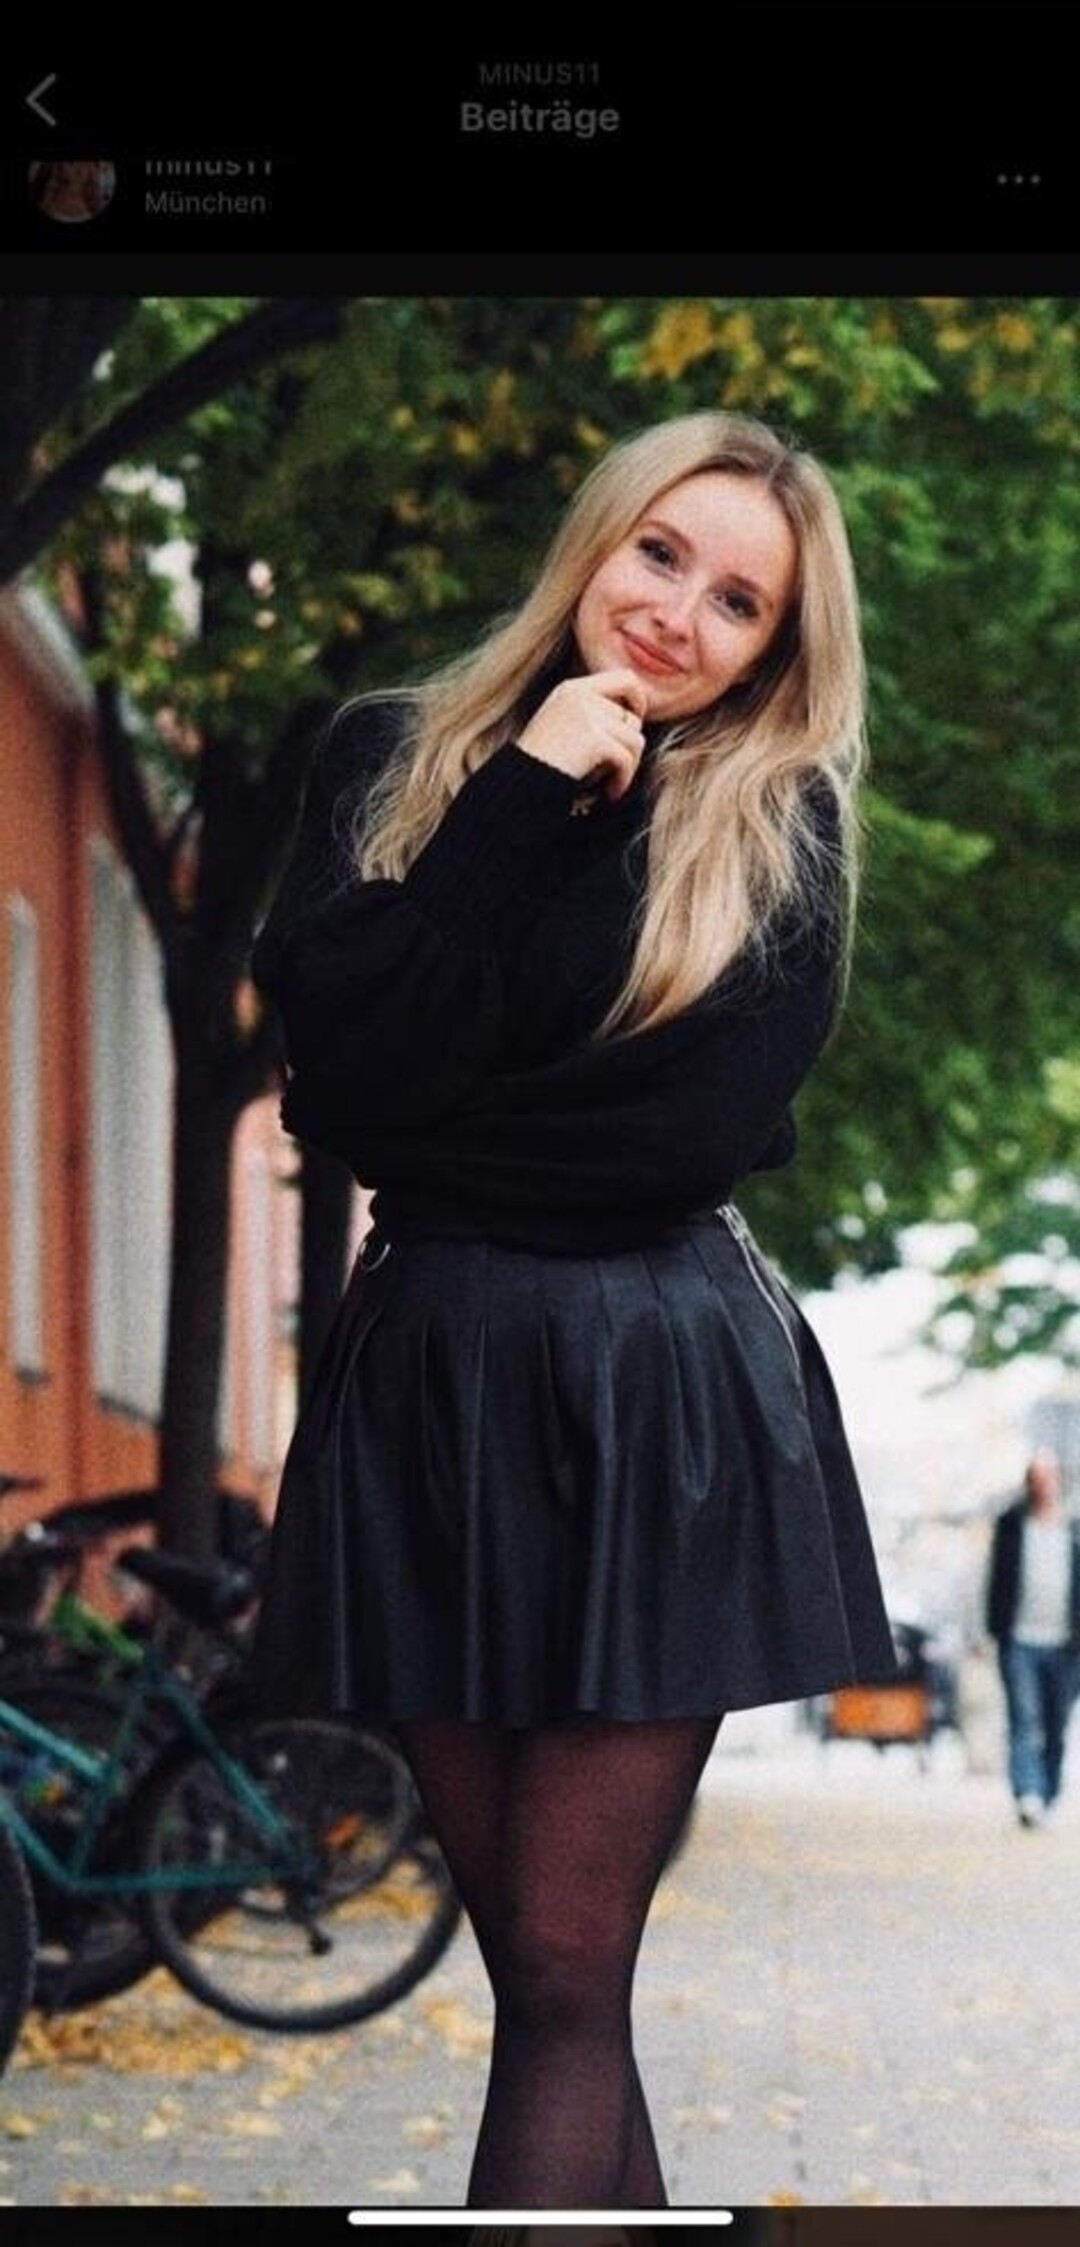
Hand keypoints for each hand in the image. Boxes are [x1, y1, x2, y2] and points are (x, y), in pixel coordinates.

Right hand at [516, 670, 647, 801]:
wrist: (519, 782)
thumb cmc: (540, 764)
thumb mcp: (563, 726)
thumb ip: (592, 714)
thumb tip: (635, 718)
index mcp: (572, 689)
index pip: (625, 679)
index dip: (639, 700)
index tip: (633, 724)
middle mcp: (580, 695)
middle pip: (631, 717)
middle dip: (629, 747)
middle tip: (617, 769)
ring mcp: (586, 715)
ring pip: (634, 739)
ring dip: (628, 766)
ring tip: (612, 782)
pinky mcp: (594, 739)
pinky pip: (627, 759)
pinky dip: (623, 780)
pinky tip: (609, 792)